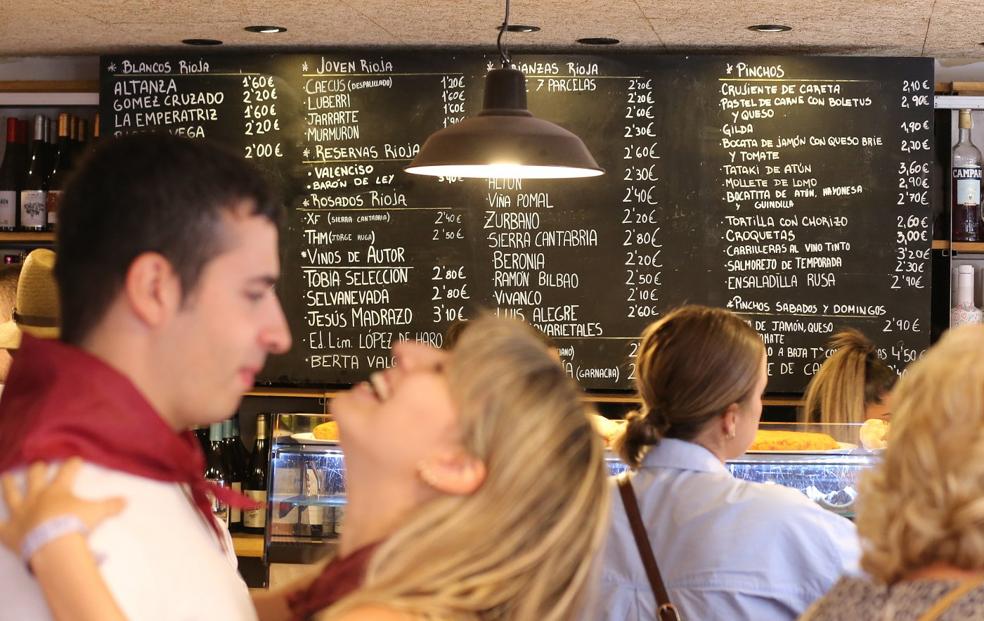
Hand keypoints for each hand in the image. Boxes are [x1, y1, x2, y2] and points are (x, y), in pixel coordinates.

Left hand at [0, 458, 124, 553]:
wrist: (53, 546)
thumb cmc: (74, 524)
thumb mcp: (97, 512)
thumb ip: (111, 505)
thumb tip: (126, 500)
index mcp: (58, 490)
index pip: (67, 471)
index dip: (72, 464)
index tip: (75, 460)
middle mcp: (36, 498)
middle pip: (35, 478)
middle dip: (37, 469)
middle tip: (39, 464)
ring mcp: (21, 514)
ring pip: (12, 495)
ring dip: (10, 485)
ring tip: (6, 476)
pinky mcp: (10, 532)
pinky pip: (0, 528)